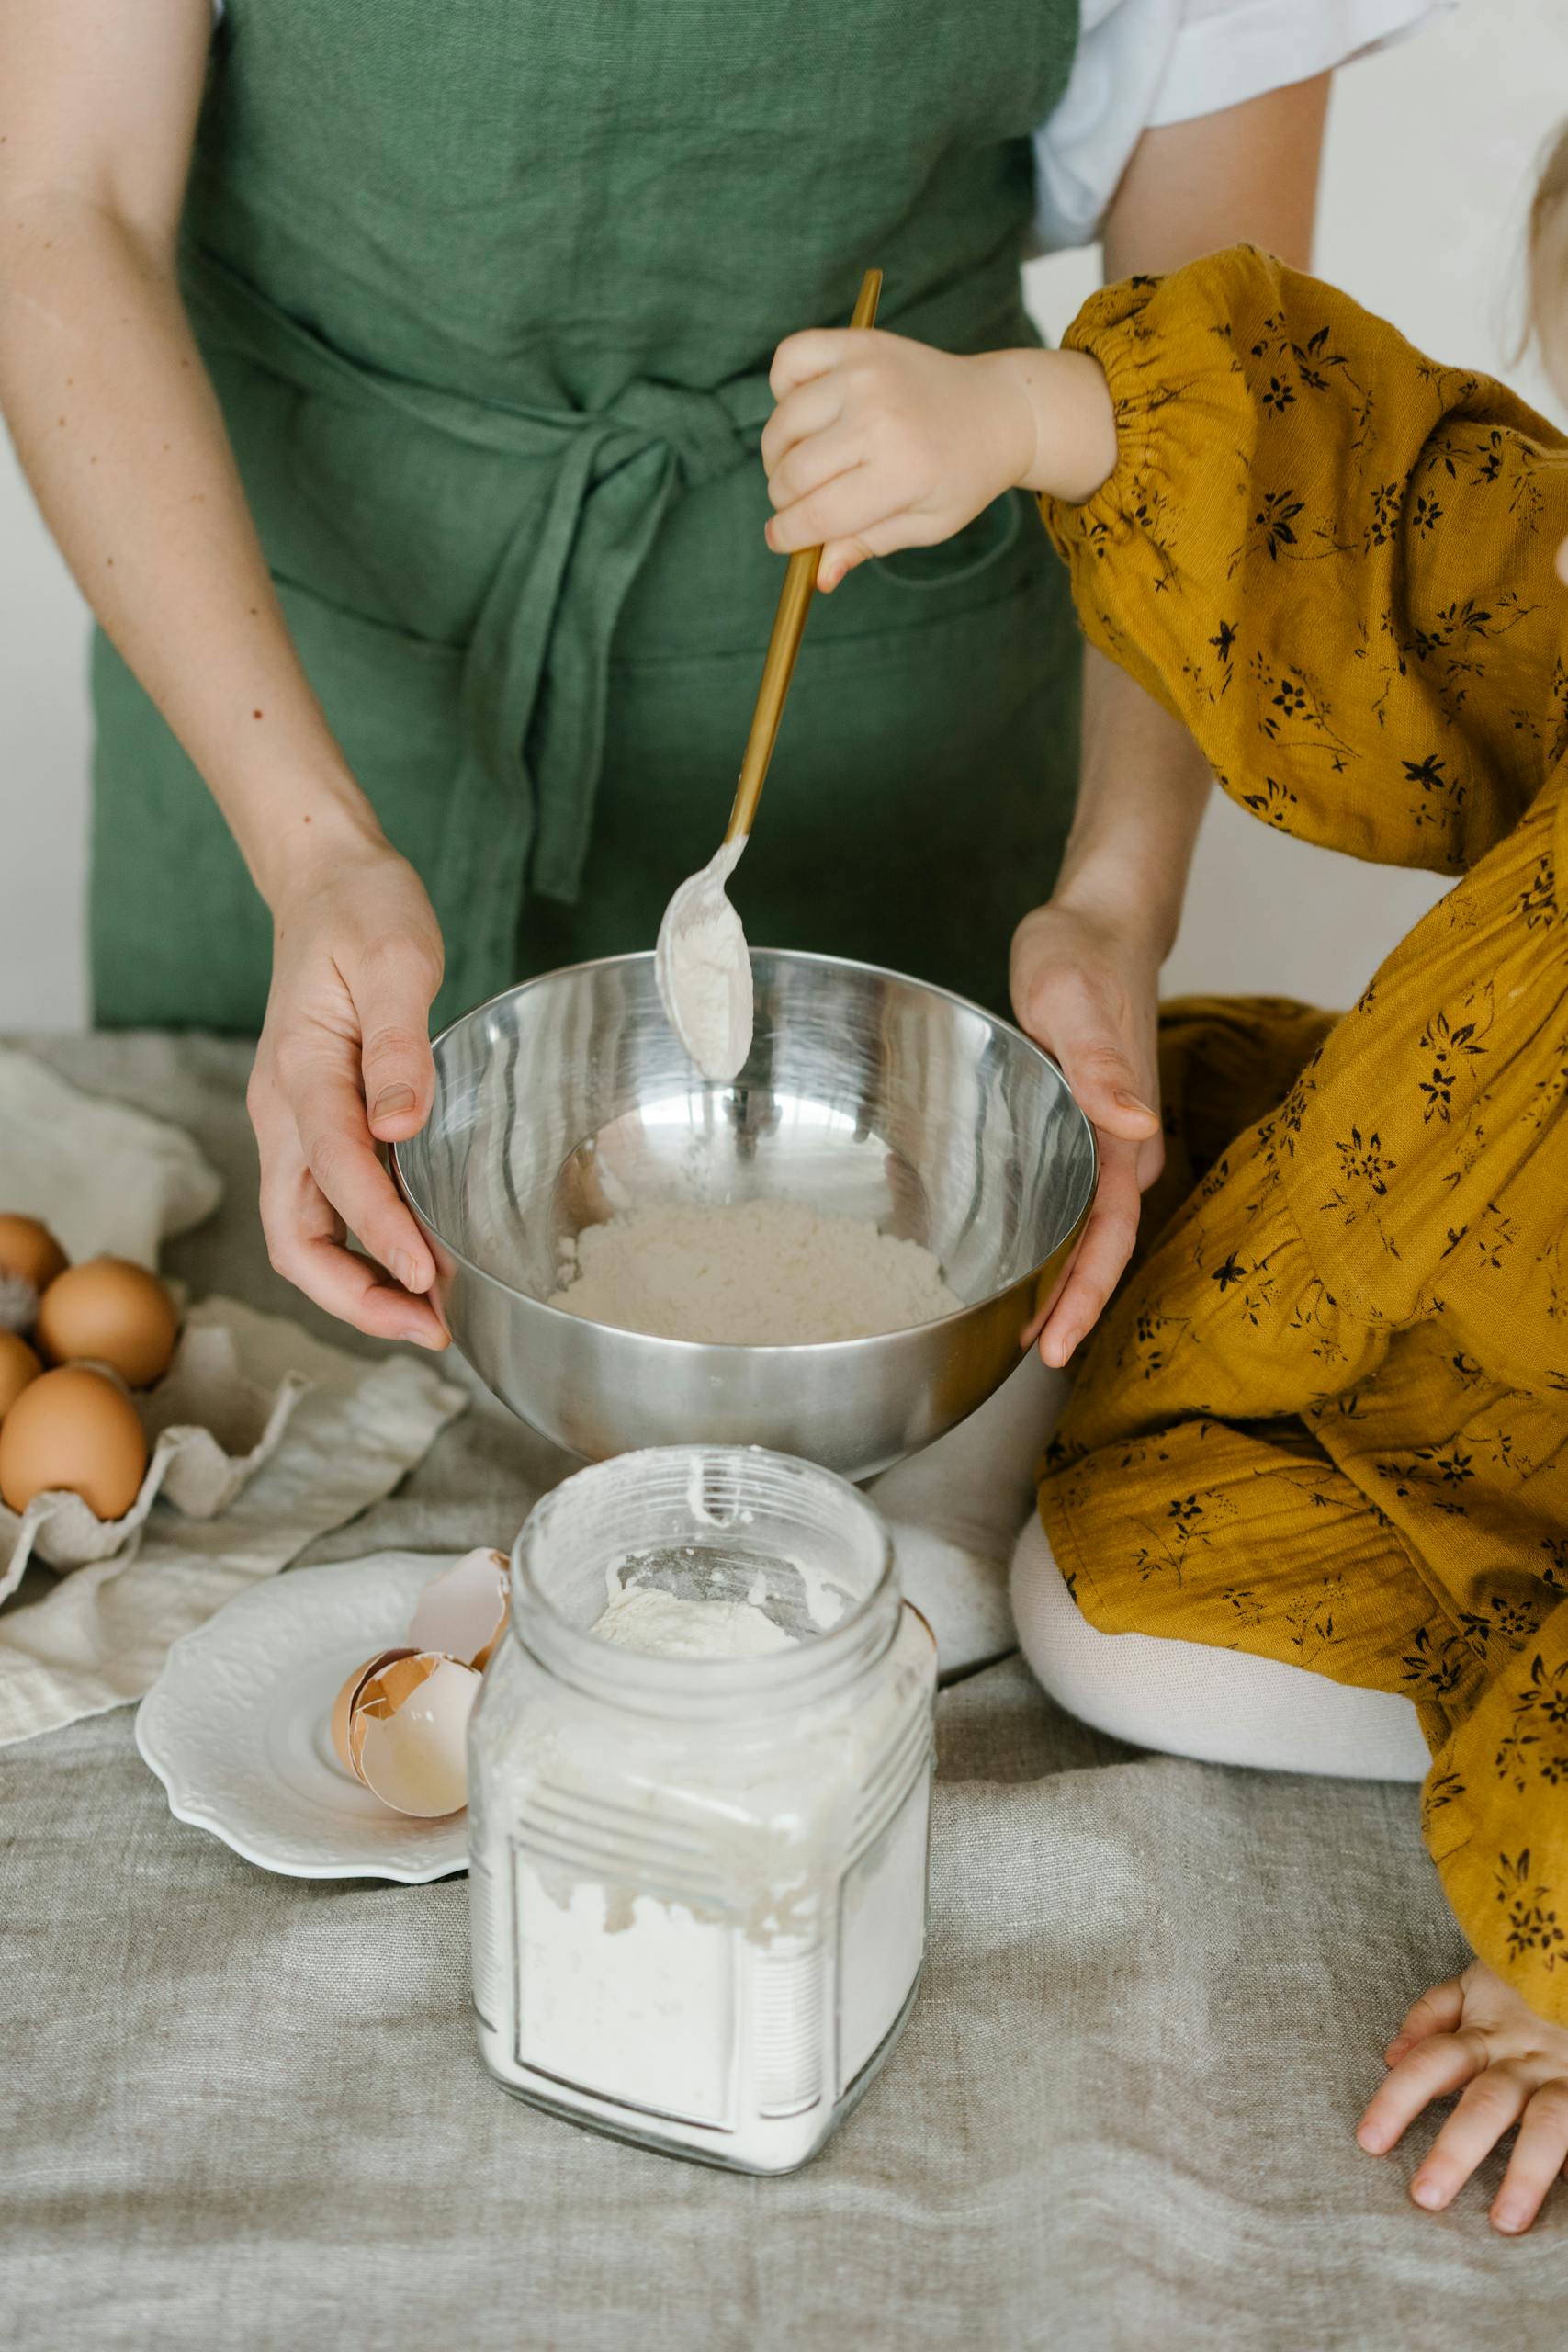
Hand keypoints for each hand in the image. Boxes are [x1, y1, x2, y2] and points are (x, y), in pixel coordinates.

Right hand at [246, 826, 449, 1348]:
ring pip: (305, 1232)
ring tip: (432, 1314)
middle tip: (432, 1327)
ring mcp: (292, 1123)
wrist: (326, 880)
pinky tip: (421, 1261)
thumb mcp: (395, 958)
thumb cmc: (364, 910)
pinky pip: (327, 1206)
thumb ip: (397, 1045)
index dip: (381, 1234)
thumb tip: (399, 1126)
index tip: (431, 1276)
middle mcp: (283, 1110)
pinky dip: (365, 1247)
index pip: (335, 1174)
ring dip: (359, 1284)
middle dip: (355, 1296)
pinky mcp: (315, 1124)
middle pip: (295, 1235)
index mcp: (299, 1071)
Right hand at [762, 330, 1034, 589]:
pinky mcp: (857, 344)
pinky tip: (807, 410)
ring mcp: (864, 374)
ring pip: (782, 423)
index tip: (780, 540)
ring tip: (804, 462)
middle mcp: (879, 418)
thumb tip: (818, 578)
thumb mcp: (926, 524)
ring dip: (779, 453)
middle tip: (800, 504)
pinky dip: (783, 387)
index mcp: (901, 472)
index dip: (786, 536)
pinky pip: (789, 359)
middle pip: (791, 474)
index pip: (815, 516)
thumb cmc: (962, 475)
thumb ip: (867, 546)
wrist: (998, 410)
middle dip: (783, 500)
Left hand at [1009, 900, 1163, 1367]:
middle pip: (1101, 1245)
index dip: (1085, 1294)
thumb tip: (1137, 1127)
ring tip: (1023, 1329)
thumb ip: (1100, 1067)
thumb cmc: (1082, 955)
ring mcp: (1107, 1138)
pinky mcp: (1084, 1125)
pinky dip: (1046, 1235)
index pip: (1111, 1233)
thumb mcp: (1075, 1001)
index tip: (1057, 1343)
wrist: (1100, 921)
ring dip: (1060, 1279)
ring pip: (1086, 1228)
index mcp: (1125, 1130)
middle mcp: (1123, 1146)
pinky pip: (1068, 1196)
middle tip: (1031, 1357)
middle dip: (1072, 1307)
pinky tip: (1010, 1254)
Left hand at [1358, 1961, 1567, 2232]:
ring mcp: (1564, 2079)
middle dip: (1455, 2152)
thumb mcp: (1473, 1987)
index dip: (1398, 2100)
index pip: (1430, 2064)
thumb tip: (1391, 2056)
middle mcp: (1523, 2060)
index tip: (1368, 2142)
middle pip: (1484, 2104)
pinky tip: (1565, 2202)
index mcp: (1484, 2033)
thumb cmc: (1521, 1988)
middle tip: (1426, 2197)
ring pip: (1547, 2126)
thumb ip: (1431, 2015)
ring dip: (1525, 2175)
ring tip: (1505, 2221)